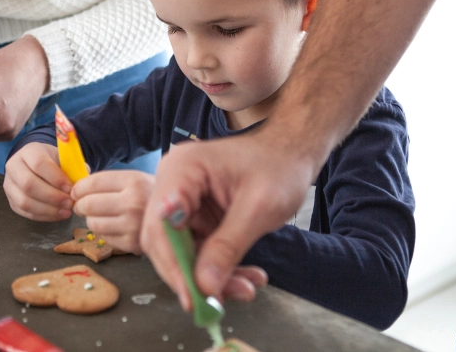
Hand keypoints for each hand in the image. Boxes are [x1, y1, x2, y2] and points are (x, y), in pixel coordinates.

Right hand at [4, 143, 72, 220]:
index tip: (71, 188)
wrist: (38, 166)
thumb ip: (74, 168)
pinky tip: (58, 215)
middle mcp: (14, 166)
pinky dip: (43, 216)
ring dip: (48, 210)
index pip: (39, 164)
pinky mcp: (11, 200)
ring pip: (25, 201)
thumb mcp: (65, 158)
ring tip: (66, 211)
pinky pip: (25, 212)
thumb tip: (82, 184)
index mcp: (29, 151)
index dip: (56, 178)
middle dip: (52, 197)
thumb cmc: (55, 162)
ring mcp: (9, 184)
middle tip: (70, 203)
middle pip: (29, 184)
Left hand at [71, 170, 154, 253]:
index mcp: (134, 182)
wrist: (177, 217)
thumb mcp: (136, 179)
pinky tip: (114, 226)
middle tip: (81, 205)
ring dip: (91, 219)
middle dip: (80, 205)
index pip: (93, 183)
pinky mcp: (132, 244)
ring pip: (93, 223)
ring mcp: (133, 225)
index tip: (75, 191)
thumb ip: (108, 181)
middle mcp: (133, 203)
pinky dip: (104, 231)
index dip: (79, 188)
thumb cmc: (149, 195)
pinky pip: (104, 237)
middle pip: (89, 204)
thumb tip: (77, 188)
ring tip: (100, 215)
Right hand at [74, 168, 267, 302]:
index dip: (174, 264)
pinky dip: (220, 268)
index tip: (194, 295)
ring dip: (211, 277)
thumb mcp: (258, 207)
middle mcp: (174, 185)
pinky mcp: (197, 217)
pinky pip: (199, 251)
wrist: (293, 152)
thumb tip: (204, 286)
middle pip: (166, 243)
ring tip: (246, 289)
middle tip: (218, 304)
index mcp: (181, 170)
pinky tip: (247, 278)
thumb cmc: (279, 166)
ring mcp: (184, 202)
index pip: (161, 225)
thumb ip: (228, 246)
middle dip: (193, 276)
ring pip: (183, 253)